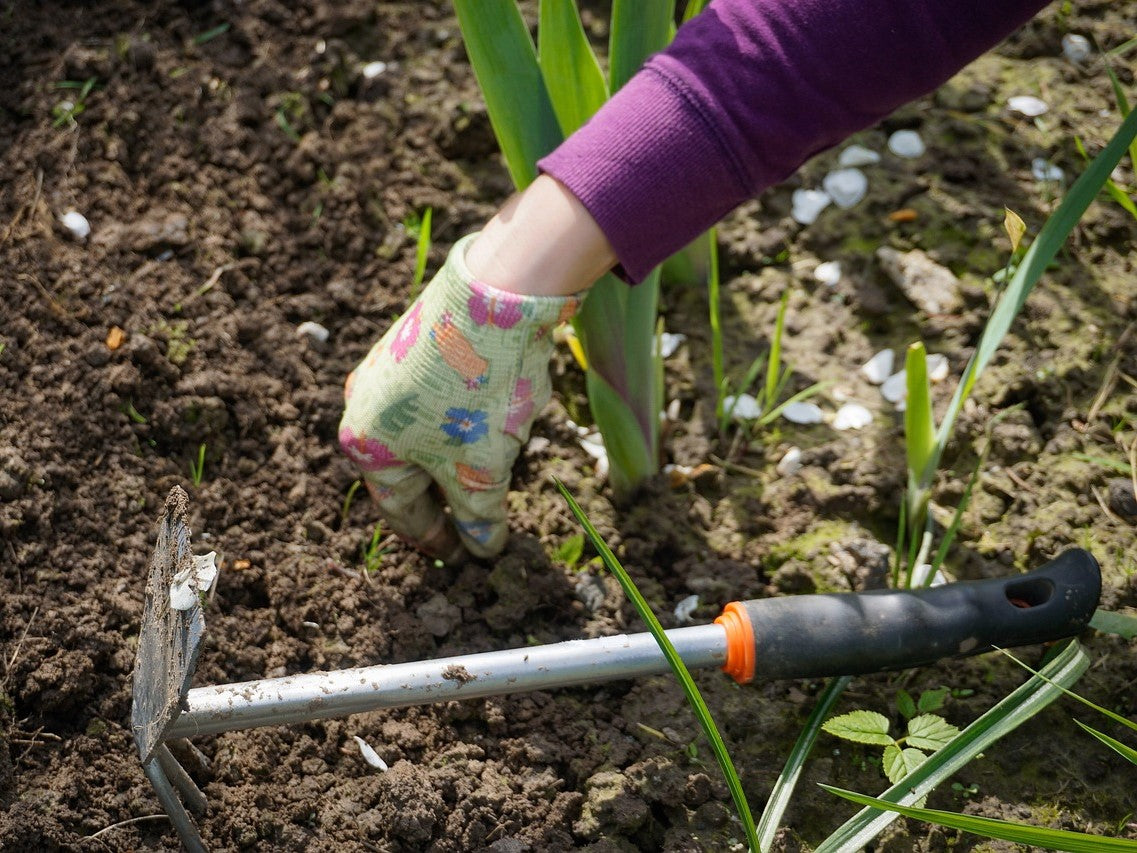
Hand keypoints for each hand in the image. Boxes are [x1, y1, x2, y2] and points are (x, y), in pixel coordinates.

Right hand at [339, 234, 581, 561]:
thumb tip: (483, 549)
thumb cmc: (477, 393)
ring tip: (498, 469)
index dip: (437, 540)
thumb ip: (480, 517)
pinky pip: (442, 400)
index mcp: (366, 445)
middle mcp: (365, 405)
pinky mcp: (419, 343)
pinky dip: (468, 420)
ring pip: (429, 433)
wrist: (497, 293)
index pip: (401, 511)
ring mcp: (389, 370)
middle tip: (479, 524)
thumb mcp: (481, 470)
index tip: (463, 558)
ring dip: (462, 456)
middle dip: (449, 498)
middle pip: (412, 471)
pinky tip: (502, 416)